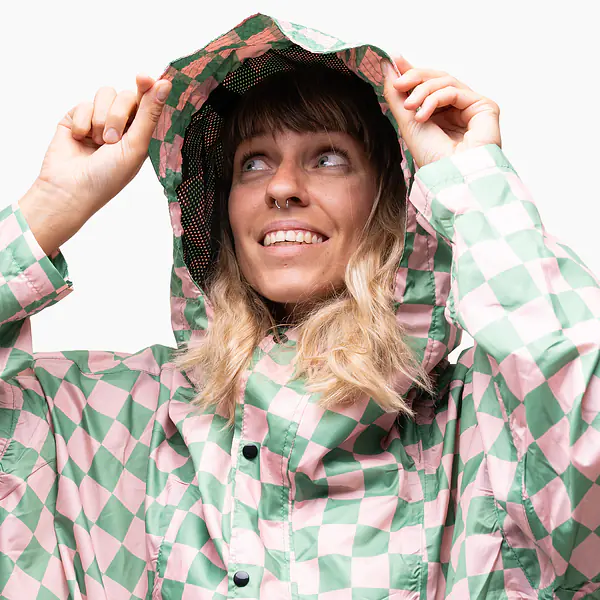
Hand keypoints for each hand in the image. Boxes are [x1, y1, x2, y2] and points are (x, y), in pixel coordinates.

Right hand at [19, 74, 171, 254]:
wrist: (70, 189)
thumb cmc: (108, 176)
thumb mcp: (136, 146)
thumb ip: (150, 113)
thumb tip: (166, 83)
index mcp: (140, 134)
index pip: (147, 102)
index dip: (147, 86)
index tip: (143, 77)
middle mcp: (121, 125)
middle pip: (126, 95)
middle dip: (118, 115)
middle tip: (111, 140)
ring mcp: (97, 120)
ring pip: (104, 93)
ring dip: (101, 118)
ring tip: (97, 142)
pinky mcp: (75, 118)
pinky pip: (83, 103)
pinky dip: (82, 122)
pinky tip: (79, 139)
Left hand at [381, 57, 500, 168]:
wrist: (449, 174)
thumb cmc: (431, 157)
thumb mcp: (407, 122)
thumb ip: (397, 95)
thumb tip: (387, 66)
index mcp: (440, 116)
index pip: (427, 86)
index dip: (412, 71)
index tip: (394, 60)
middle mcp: (456, 110)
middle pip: (436, 79)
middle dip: (415, 77)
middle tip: (398, 82)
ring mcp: (471, 108)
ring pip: (444, 81)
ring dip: (422, 91)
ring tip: (410, 108)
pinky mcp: (485, 106)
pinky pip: (455, 90)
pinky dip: (436, 98)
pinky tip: (424, 113)